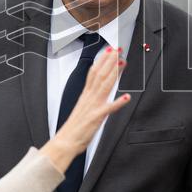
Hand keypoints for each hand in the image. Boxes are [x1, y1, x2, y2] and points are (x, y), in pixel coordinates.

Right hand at [42, 47, 129, 172]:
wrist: (65, 142)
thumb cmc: (74, 128)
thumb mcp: (83, 108)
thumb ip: (90, 98)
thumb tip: (97, 90)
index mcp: (86, 95)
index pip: (94, 73)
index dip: (102, 60)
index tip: (109, 50)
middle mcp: (89, 98)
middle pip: (100, 75)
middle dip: (110, 61)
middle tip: (118, 49)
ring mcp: (93, 107)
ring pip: (104, 86)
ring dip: (114, 73)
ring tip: (122, 63)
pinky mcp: (96, 118)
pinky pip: (108, 109)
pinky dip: (118, 103)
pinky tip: (127, 97)